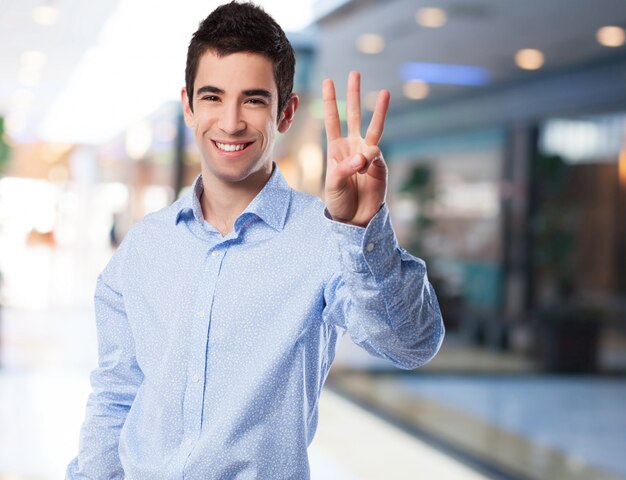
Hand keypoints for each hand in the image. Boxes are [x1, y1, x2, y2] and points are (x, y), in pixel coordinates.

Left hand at [323, 71, 389, 226]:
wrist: (354, 218)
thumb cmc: (339, 201)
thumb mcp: (333, 185)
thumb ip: (345, 168)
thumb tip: (366, 155)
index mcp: (336, 148)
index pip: (332, 120)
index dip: (329, 101)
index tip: (328, 81)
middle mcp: (353, 146)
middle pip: (353, 115)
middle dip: (353, 95)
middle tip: (355, 73)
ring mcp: (368, 154)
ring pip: (374, 127)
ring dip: (378, 110)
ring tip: (384, 92)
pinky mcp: (380, 166)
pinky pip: (377, 156)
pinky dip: (371, 161)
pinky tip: (365, 168)